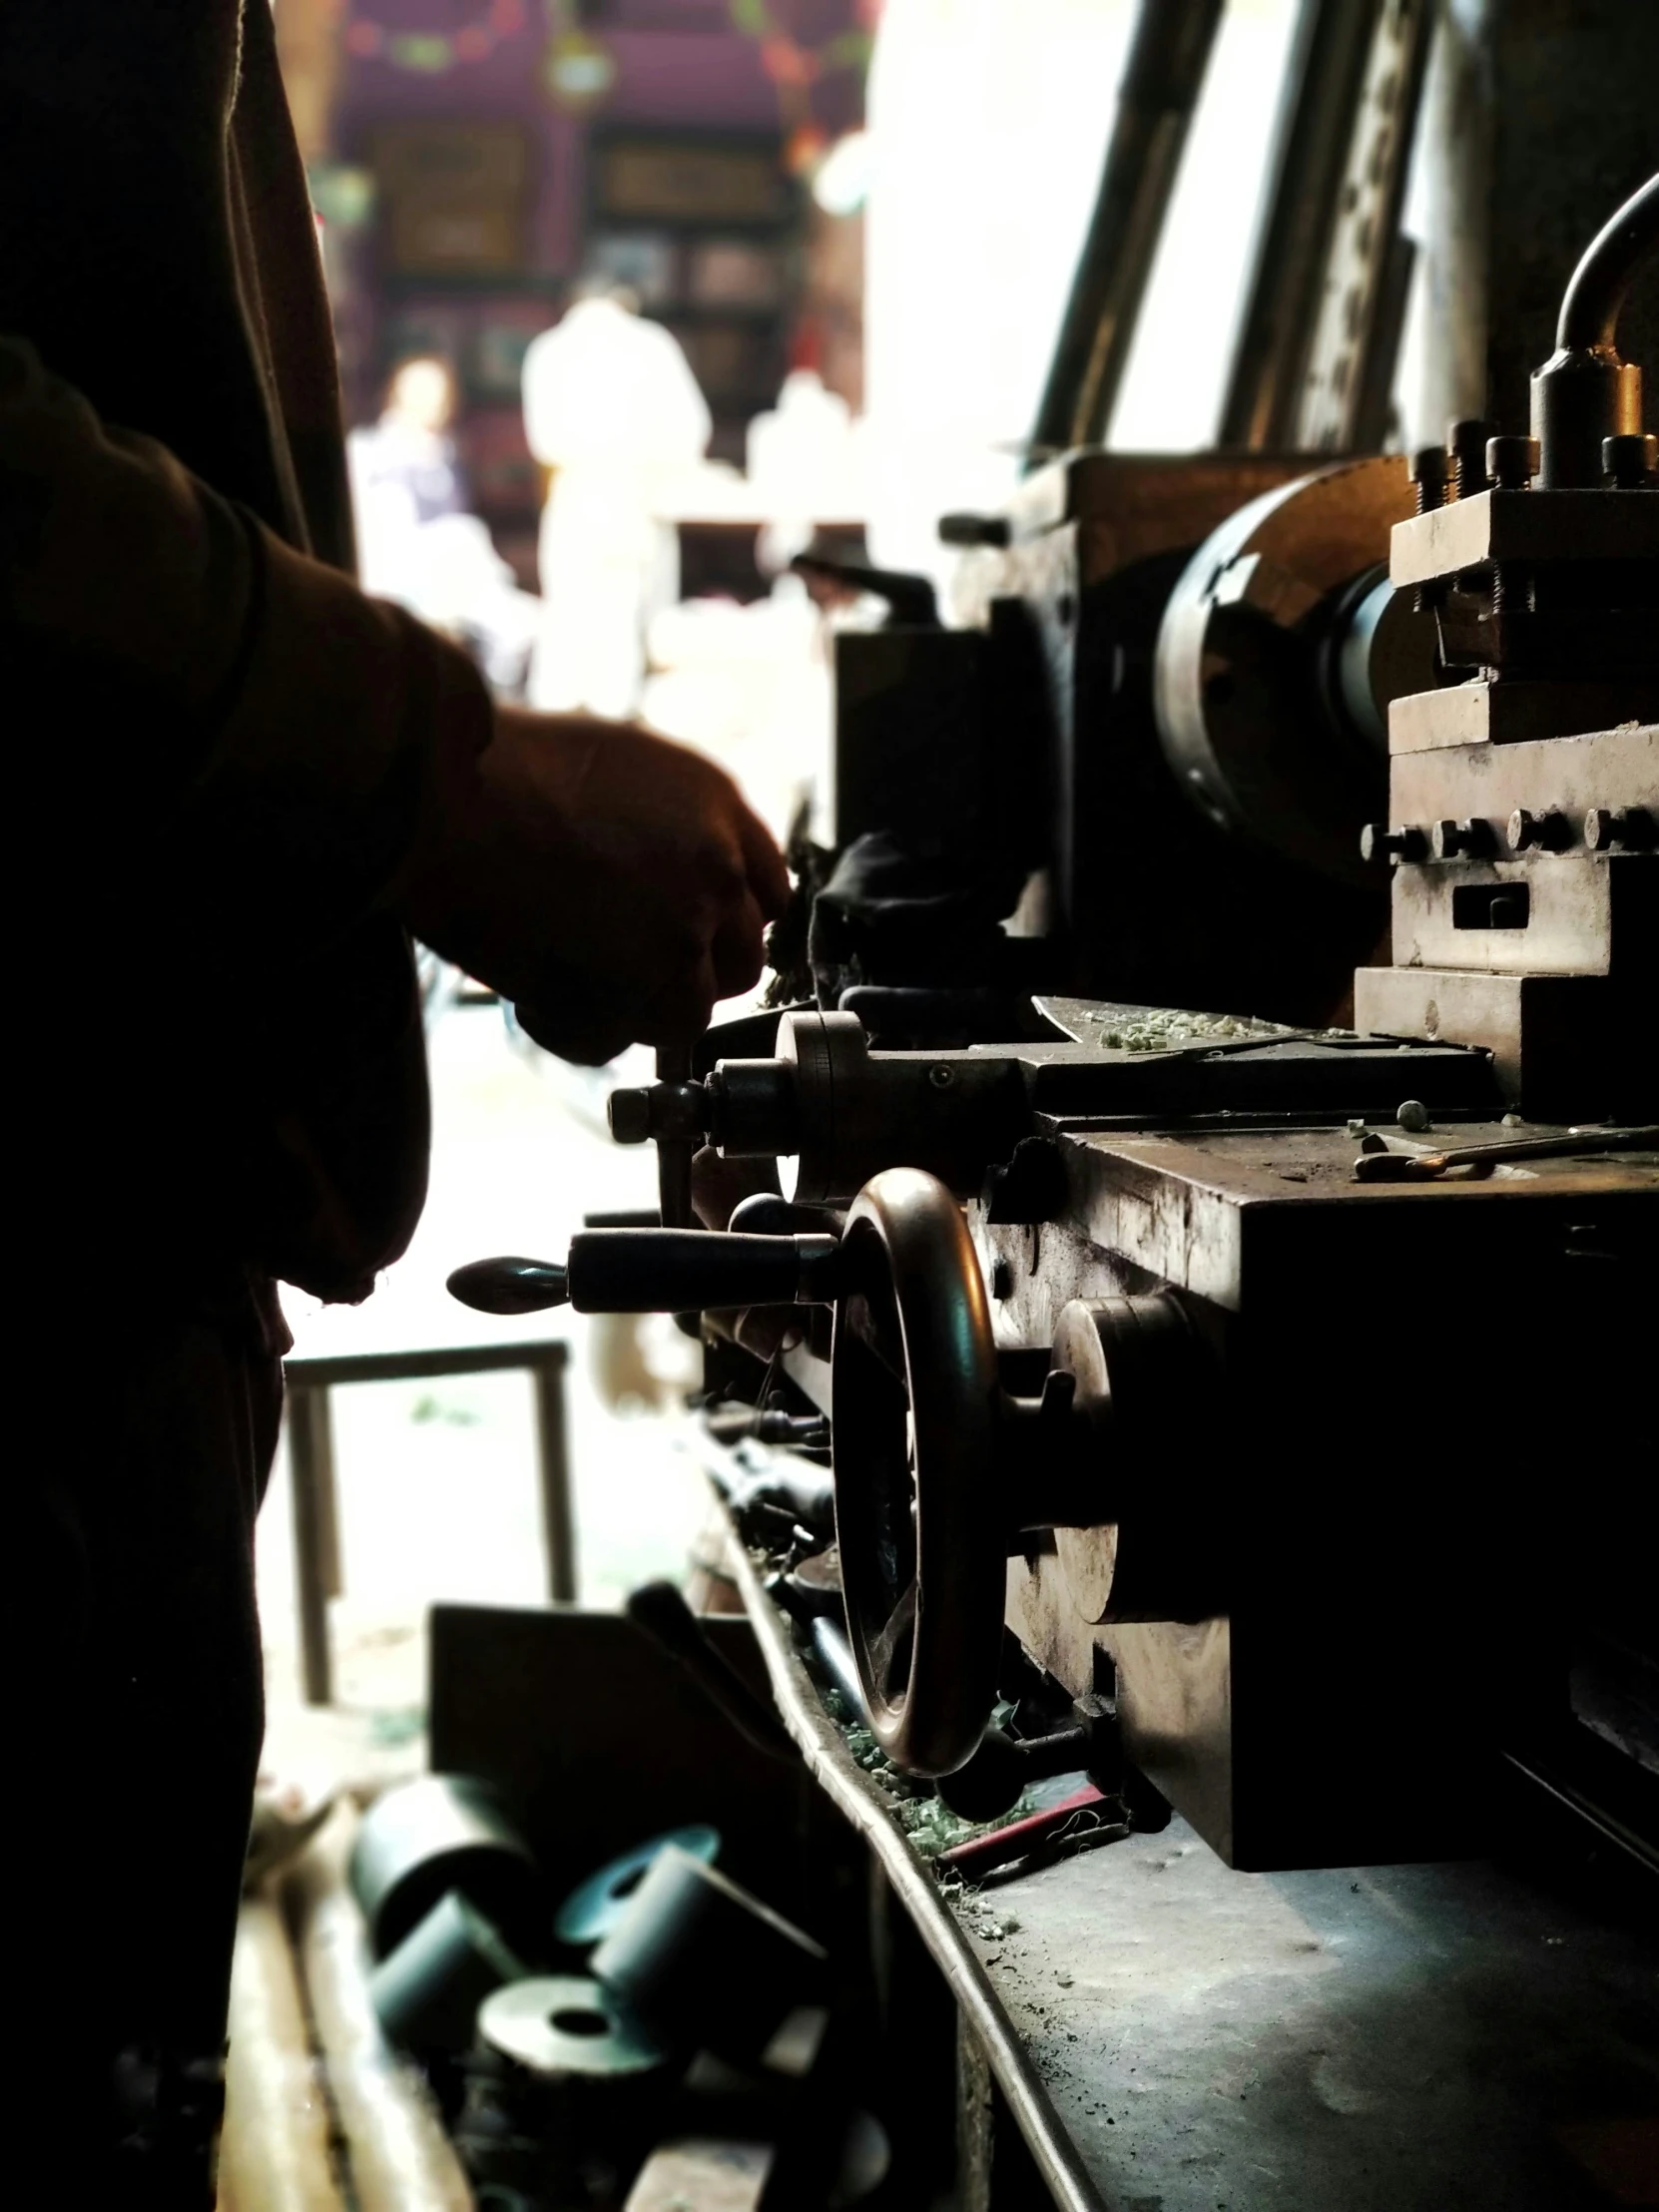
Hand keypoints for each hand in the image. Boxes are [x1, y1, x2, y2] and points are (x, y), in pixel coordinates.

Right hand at [396, 708, 789, 1061]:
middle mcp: (715, 865)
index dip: (718, 925)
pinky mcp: (639, 981)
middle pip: (737, 961)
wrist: (441, 791)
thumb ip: (661, 825)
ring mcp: (683, 928)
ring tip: (569, 980)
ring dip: (633, 1010)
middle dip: (683, 975)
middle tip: (619, 970)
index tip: (683, 938)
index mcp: (715, 803)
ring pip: (687, 1010)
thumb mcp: (613, 765)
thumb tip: (654, 877)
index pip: (763, 892)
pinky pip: (623, 1038)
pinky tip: (538, 999)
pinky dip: (580, 1033)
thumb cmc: (495, 769)